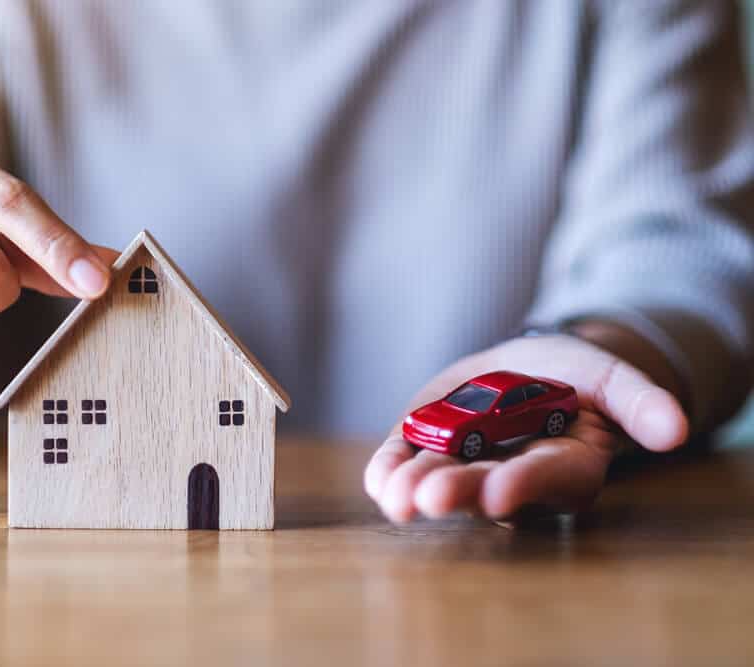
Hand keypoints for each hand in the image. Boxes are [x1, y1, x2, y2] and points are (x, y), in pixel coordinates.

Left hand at [363, 333, 688, 521]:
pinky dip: (389, 471)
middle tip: (431, 499)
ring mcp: (465, 465)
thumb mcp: (610, 377)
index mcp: (564, 465)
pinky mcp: (428, 447)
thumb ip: (639, 401)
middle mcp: (512, 477)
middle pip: (485, 491)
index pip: (546, 481)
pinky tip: (379, 479)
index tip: (502, 493)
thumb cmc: (574, 377)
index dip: (525, 486)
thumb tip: (676, 429)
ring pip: (441, 483)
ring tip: (396, 496)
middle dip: (458, 494)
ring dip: (415, 491)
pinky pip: (406, 464)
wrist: (527, 367)